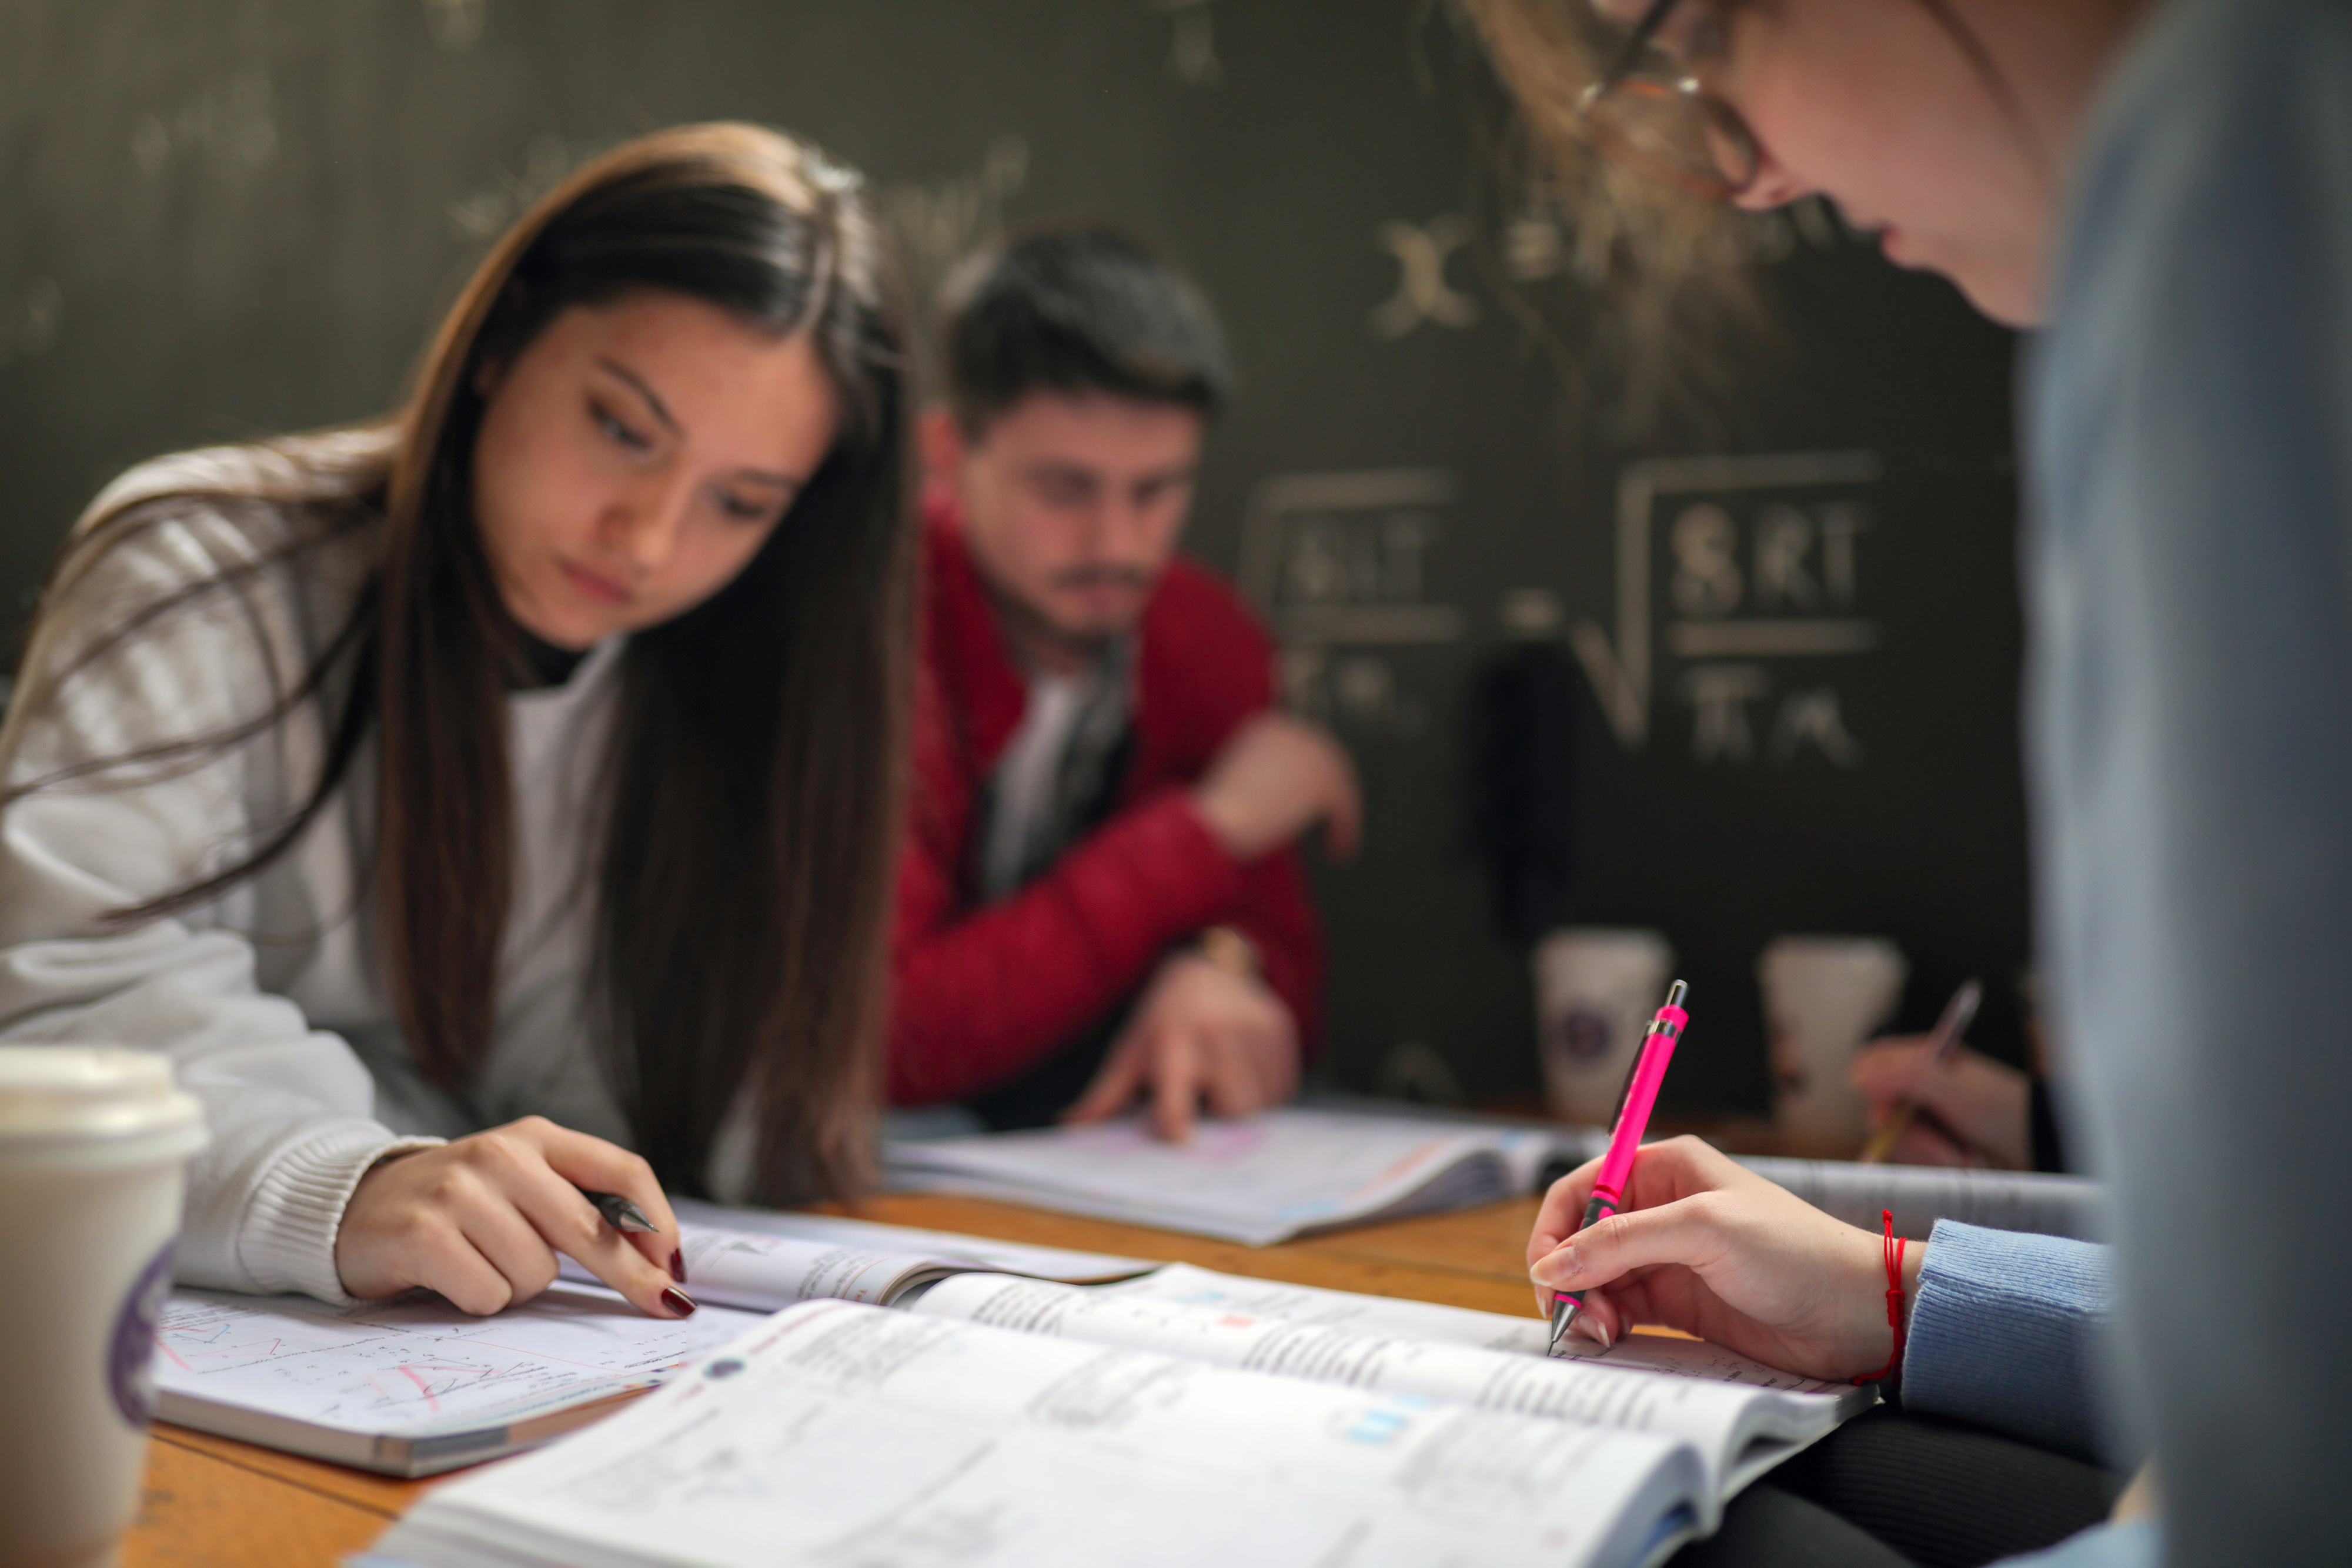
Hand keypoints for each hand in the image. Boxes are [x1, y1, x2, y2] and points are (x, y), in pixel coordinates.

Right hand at [335, 1116, 690, 1318]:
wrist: (355, 1207)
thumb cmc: (457, 1206)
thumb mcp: (522, 1186)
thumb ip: (582, 1208)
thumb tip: (660, 1263)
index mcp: (537, 1138)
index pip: (621, 1172)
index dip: (657, 1222)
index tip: (675, 1264)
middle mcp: (502, 1155)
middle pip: (591, 1229)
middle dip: (631, 1276)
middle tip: (663, 1304)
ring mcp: (461, 1192)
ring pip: (537, 1273)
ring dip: (518, 1285)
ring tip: (482, 1262)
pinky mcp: (425, 1232)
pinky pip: (489, 1295)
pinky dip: (479, 1299)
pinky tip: (454, 1276)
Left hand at [1062, 951, 1301, 1140]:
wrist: (1208, 966)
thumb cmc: (1163, 1018)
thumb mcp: (1130, 1049)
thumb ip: (1104, 1095)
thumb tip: (1070, 1127)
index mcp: (1171, 1042)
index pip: (1176, 1100)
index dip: (1177, 1124)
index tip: (1179, 1139)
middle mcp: (1216, 1034)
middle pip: (1236, 1109)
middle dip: (1225, 1116)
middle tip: (1211, 1100)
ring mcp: (1255, 1030)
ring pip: (1265, 1103)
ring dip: (1249, 1106)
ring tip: (1227, 1081)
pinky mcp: (1281, 1030)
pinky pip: (1284, 1087)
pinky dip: (1268, 1091)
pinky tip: (1248, 1071)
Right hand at [1192, 713, 1361, 861]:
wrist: (1212, 823)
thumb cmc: (1215, 815)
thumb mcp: (1241, 783)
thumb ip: (1272, 779)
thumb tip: (1302, 793)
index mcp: (1266, 725)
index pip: (1306, 747)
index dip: (1314, 778)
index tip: (1315, 804)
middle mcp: (1291, 729)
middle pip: (1330, 761)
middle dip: (1334, 794)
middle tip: (1334, 825)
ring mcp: (1308, 752)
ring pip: (1339, 783)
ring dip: (1340, 815)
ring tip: (1334, 842)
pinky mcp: (1322, 778)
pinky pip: (1344, 804)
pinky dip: (1344, 829)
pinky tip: (1337, 851)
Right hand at [1526, 1135, 1924, 1381]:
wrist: (1856, 1314)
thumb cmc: (1795, 1252)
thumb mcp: (1703, 1230)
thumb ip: (1621, 1242)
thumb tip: (1551, 1264)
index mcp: (1665, 1168)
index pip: (1582, 1188)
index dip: (1554, 1228)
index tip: (1546, 1272)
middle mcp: (1660, 1208)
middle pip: (1582, 1237)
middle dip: (1568, 1274)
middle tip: (1575, 1314)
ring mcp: (1668, 1257)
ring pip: (1596, 1277)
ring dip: (1585, 1303)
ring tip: (1602, 1330)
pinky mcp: (1679, 1302)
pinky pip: (1620, 1308)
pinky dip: (1605, 1323)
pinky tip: (1612, 1337)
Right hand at [1851, 1037, 2031, 1168]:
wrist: (2040, 1145)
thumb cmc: (2002, 1109)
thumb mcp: (1954, 1089)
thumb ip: (1904, 1076)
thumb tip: (1854, 1077)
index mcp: (1922, 1058)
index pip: (1872, 1063)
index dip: (1873, 1089)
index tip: (1892, 1112)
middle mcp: (1919, 1083)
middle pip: (1881, 1109)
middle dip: (1913, 1137)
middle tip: (1946, 1150)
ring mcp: (1926, 1113)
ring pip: (1896, 1136)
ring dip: (1929, 1152)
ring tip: (1964, 1156)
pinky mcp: (1933, 1139)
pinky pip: (1913, 1153)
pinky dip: (1936, 1160)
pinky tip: (1964, 1159)